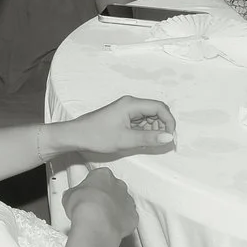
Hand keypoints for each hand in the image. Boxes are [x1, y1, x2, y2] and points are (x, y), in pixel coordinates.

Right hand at [59, 164, 137, 245]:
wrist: (96, 224)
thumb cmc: (83, 206)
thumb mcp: (68, 196)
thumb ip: (74, 193)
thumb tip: (71, 197)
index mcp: (103, 175)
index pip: (99, 176)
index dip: (93, 186)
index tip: (87, 193)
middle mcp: (119, 185)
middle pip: (115, 188)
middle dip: (107, 195)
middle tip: (96, 206)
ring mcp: (128, 201)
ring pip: (124, 203)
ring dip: (116, 208)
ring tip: (103, 219)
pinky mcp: (133, 216)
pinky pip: (129, 218)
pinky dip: (122, 222)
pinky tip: (111, 227)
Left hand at [61, 96, 177, 160]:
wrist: (76, 136)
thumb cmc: (98, 136)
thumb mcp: (126, 140)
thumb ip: (149, 138)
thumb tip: (169, 137)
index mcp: (132, 104)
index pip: (160, 107)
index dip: (169, 121)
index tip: (170, 137)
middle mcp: (130, 103)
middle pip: (156, 111)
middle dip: (162, 125)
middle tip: (161, 142)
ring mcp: (126, 110)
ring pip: (149, 117)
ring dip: (153, 129)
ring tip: (149, 143)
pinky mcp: (122, 117)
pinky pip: (140, 121)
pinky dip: (144, 131)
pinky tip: (141, 141)